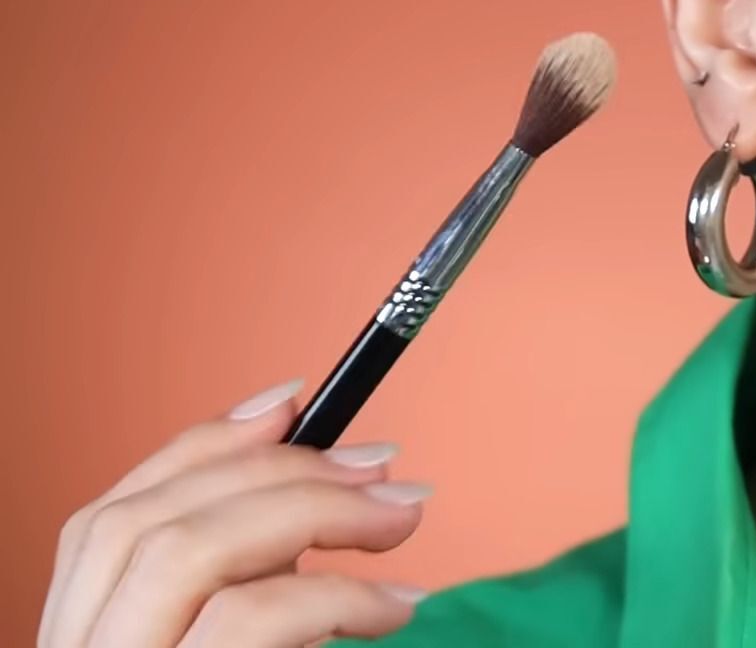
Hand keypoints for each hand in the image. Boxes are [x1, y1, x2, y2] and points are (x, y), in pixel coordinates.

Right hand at [38, 379, 429, 646]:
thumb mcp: (236, 638)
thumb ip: (251, 569)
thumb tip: (339, 468)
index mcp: (83, 633)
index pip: (106, 518)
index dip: (201, 447)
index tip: (292, 401)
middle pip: (149, 521)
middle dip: (275, 471)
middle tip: (383, 469)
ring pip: (186, 552)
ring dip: (312, 513)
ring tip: (401, 521)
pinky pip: (250, 618)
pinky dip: (339, 595)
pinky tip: (395, 604)